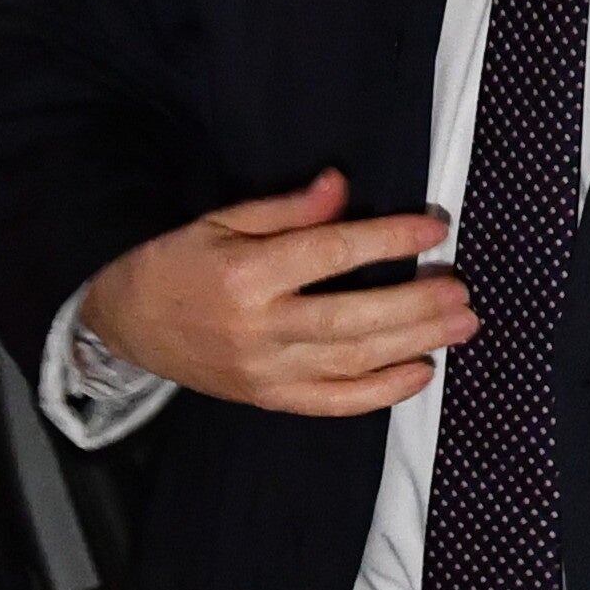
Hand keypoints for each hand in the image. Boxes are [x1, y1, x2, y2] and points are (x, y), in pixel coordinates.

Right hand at [76, 169, 472, 418]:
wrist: (127, 323)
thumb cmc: (179, 263)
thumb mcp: (222, 221)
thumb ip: (286, 210)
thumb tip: (341, 186)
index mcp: (246, 276)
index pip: (330, 254)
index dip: (387, 240)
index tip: (432, 228)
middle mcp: (258, 330)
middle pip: (352, 317)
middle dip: (415, 303)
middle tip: (461, 288)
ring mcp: (265, 372)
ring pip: (353, 362)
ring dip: (414, 343)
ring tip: (461, 324)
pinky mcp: (269, 399)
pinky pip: (334, 403)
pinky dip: (382, 392)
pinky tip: (421, 372)